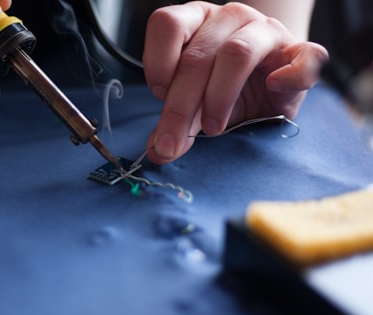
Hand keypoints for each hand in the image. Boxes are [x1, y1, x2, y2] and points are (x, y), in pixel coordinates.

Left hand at [143, 1, 328, 163]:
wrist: (270, 79)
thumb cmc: (227, 86)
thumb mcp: (195, 101)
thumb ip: (176, 121)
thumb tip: (156, 150)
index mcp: (197, 20)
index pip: (168, 24)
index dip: (157, 62)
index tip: (159, 94)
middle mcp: (229, 18)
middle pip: (197, 56)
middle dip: (180, 105)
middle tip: (172, 141)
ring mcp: (266, 31)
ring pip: (237, 54)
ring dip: (219, 96)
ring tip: (212, 127)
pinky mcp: (299, 51)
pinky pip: (304, 56)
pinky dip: (290, 74)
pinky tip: (274, 87)